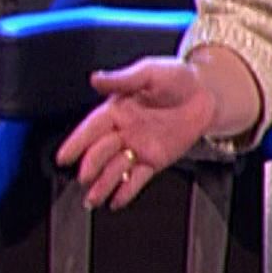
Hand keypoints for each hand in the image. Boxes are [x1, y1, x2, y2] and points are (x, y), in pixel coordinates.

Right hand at [55, 56, 216, 209]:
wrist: (208, 95)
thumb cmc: (178, 78)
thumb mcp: (150, 72)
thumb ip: (124, 78)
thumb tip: (96, 78)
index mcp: (117, 110)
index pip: (91, 128)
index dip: (76, 143)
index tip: (63, 157)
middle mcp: (123, 131)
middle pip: (100, 152)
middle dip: (91, 166)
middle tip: (84, 177)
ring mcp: (138, 148)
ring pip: (116, 169)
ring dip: (104, 184)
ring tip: (94, 198)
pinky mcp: (154, 161)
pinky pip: (138, 179)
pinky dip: (127, 191)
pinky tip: (117, 200)